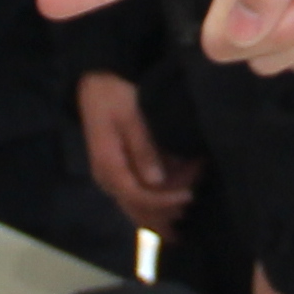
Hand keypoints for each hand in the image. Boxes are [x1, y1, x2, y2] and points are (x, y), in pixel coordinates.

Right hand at [75, 70, 199, 230]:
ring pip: (142, 205)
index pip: (137, 196)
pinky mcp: (122, 174)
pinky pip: (143, 194)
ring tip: (193, 178)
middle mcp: (109, 180)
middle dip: (170, 203)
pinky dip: (164, 191)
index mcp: (109, 167)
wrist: (97, 85)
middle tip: (196, 186)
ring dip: (168, 199)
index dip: (164, 201)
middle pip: (140, 208)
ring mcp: (115, 179)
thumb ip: (143, 149)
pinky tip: (183, 180)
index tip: (189, 195)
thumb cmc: (114, 98)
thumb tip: (156, 181)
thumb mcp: (131, 118)